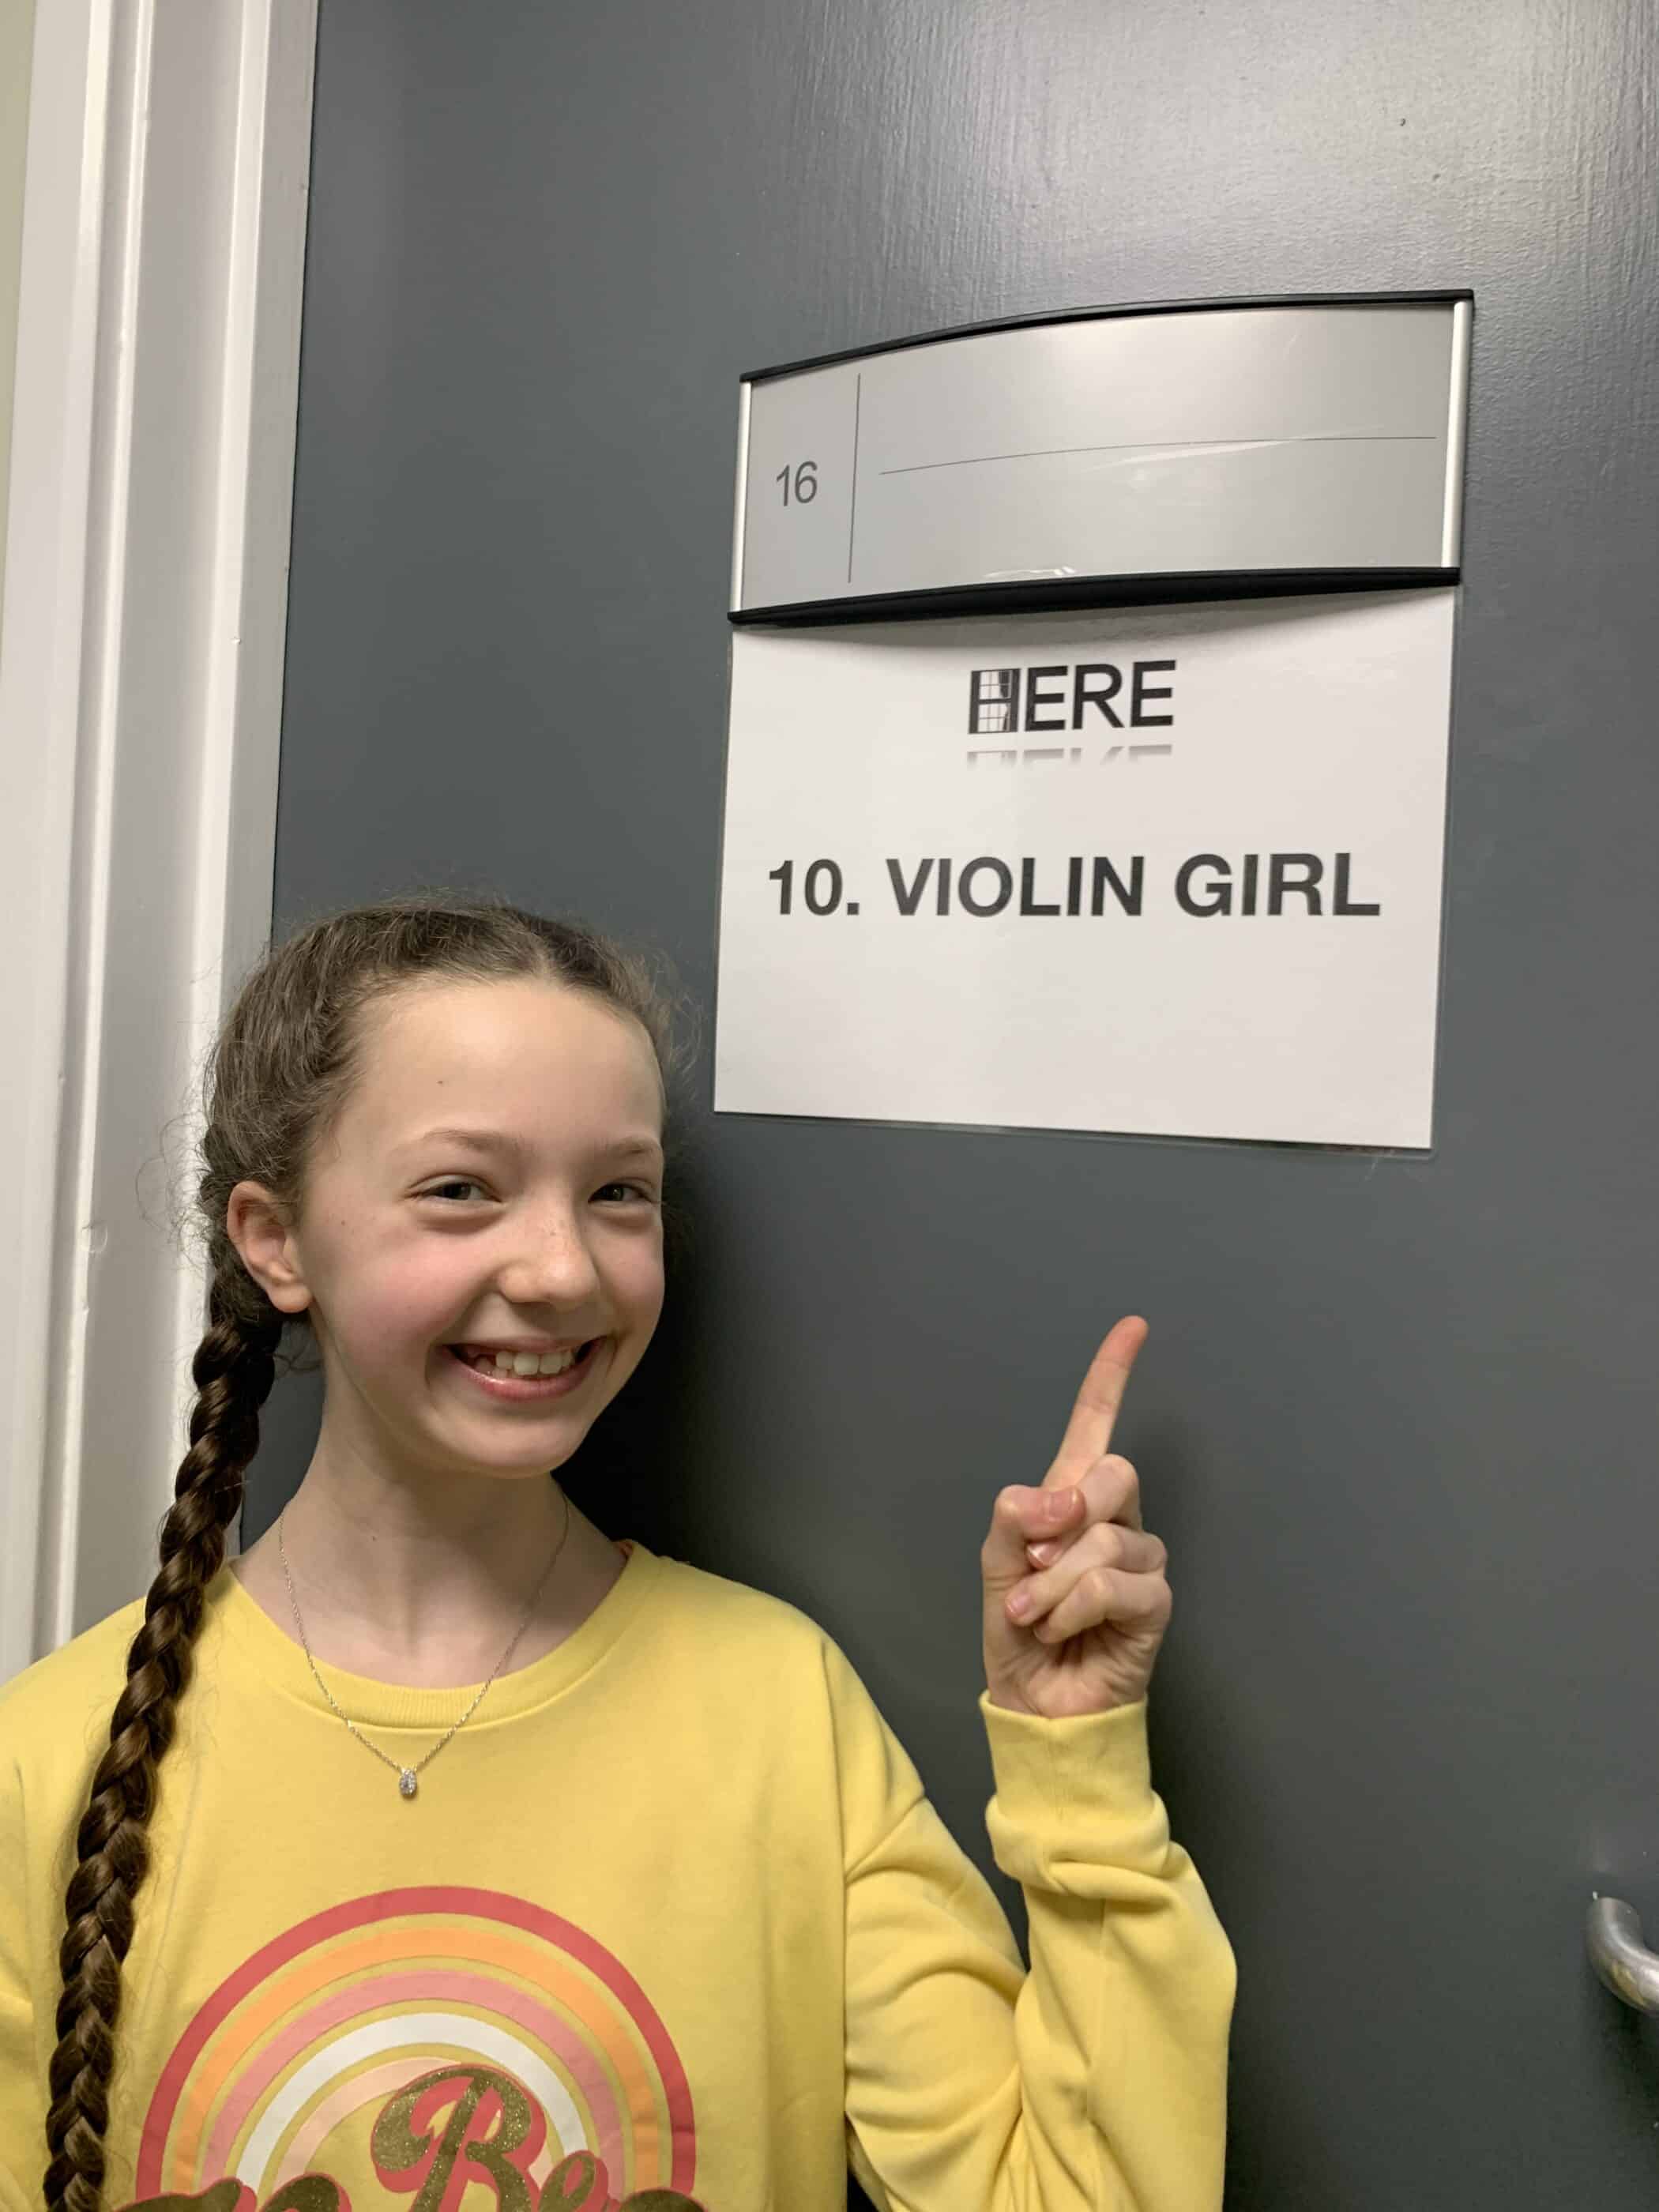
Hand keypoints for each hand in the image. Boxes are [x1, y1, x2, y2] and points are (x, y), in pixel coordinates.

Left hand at [980, 1316, 1170, 1719]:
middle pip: (1112, 1472)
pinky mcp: (1155, 1603)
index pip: (1096, 1425)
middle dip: (1062, 1518)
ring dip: (1051, 1585)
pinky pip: (1111, 1584)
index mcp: (1072, 1498)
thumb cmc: (1019, 1632)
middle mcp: (1116, 1519)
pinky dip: (1071, 1609)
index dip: (1111, 1375)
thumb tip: (1058, 1501)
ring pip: (1102, 1538)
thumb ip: (1016, 1516)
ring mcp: (1140, 1560)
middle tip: (1031, 1566)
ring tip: (1036, 1615)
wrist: (1035, 1703)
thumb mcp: (996, 1563)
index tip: (1133, 1327)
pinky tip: (1061, 1631)